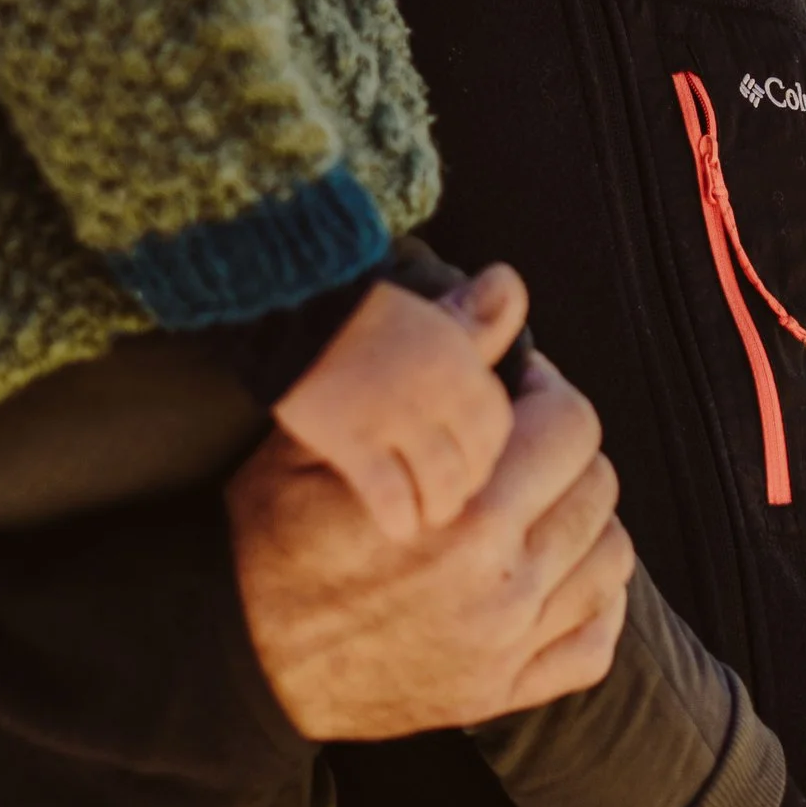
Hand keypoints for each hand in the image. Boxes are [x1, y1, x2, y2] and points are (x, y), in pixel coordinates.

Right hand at [228, 345, 631, 739]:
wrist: (239, 666)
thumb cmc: (269, 543)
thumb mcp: (323, 438)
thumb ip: (429, 358)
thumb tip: (506, 288)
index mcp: (465, 516)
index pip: (569, 425)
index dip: (546, 390)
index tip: (515, 390)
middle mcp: (502, 585)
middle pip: (596, 486)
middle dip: (565, 447)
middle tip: (523, 440)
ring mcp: (508, 647)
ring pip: (609, 558)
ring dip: (582, 517)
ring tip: (536, 500)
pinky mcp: (502, 693)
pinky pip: (596, 643)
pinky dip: (593, 601)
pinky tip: (557, 572)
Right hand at [272, 259, 529, 536]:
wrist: (296, 304)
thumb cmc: (362, 312)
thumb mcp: (429, 309)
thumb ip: (474, 318)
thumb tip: (509, 283)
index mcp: (461, 361)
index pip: (497, 426)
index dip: (485, 451)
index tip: (467, 461)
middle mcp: (438, 392)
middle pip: (475, 463)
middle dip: (463, 485)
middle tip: (445, 496)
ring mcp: (397, 418)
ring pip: (443, 486)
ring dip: (436, 506)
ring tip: (424, 513)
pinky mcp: (353, 440)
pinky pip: (392, 496)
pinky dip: (399, 517)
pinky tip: (395, 523)